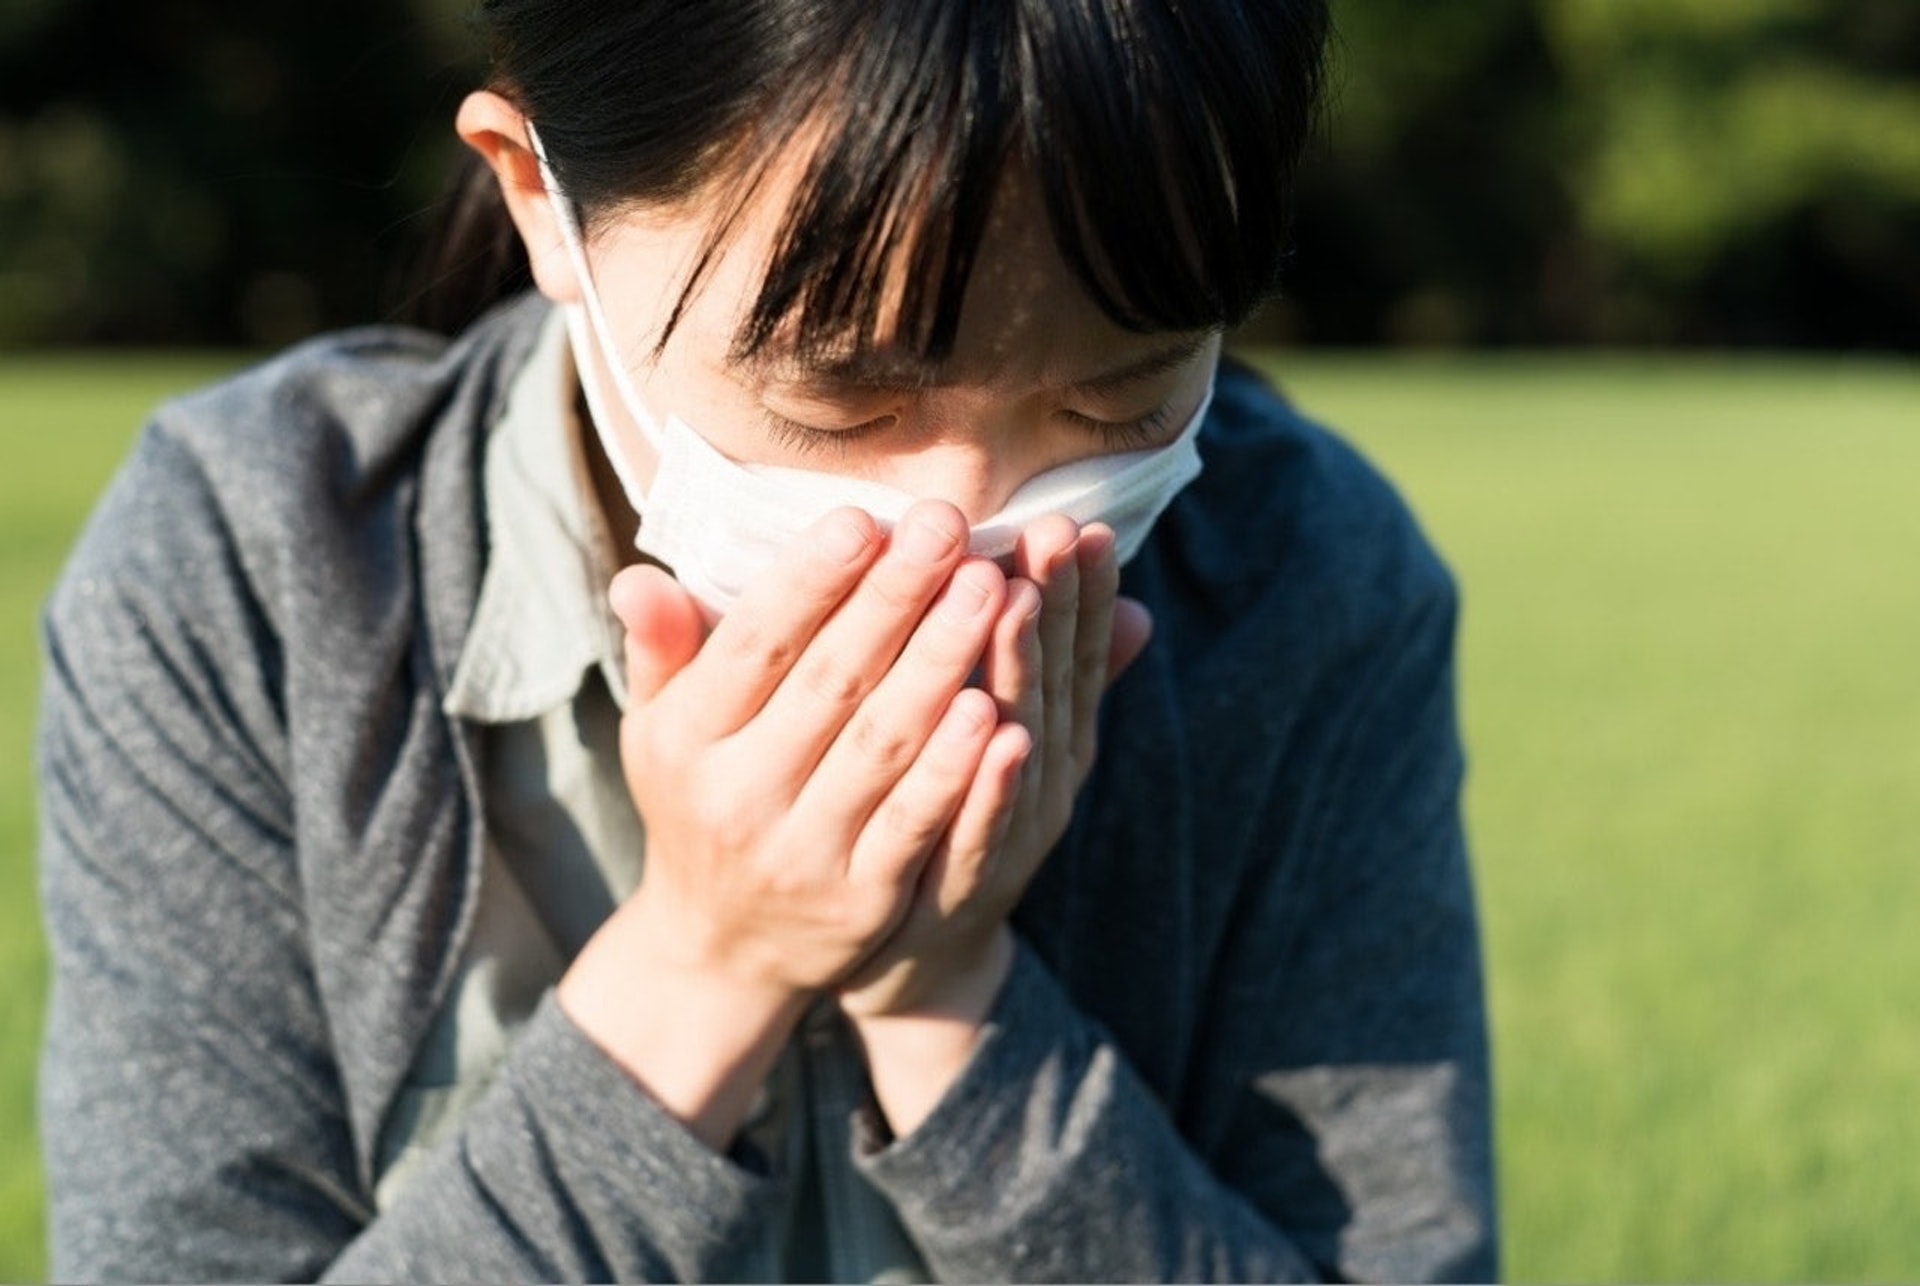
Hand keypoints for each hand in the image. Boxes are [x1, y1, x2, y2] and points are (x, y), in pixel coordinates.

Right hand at [556, 501, 1013, 1144]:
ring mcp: (801, 852)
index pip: (756, 645)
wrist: (720, 948)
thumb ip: (660, 648)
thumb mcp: (659, 728)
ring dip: (939, 664)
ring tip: (991, 590)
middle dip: (894, 598)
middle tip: (949, 523)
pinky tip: (998, 711)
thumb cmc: (700, 800)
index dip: (811, 581)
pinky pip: (913, 826)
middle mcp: (737, 795)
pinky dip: (955, 772)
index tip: (865, 517)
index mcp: (687, 738)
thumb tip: (639, 577)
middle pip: (830, 682)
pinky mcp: (861, 901)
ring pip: (880, 746)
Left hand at [837, 517, 1152, 1022]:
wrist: (915, 958)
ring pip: (1019, 743)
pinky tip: (993, 734)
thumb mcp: (1008, 740)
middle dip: (1054, 603)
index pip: (1069, 649)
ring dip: (1021, 672)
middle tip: (1053, 530)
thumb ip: (1052, 671)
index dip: (1080, 588)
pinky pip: (978, 832)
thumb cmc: (951, 817)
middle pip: (1050, 681)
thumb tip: (1131, 604)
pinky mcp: (963, 890)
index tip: (1080, 520)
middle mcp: (1040, 780)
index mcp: (1048, 736)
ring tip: (1016, 602)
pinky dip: (989, 786)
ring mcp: (1009, 835)